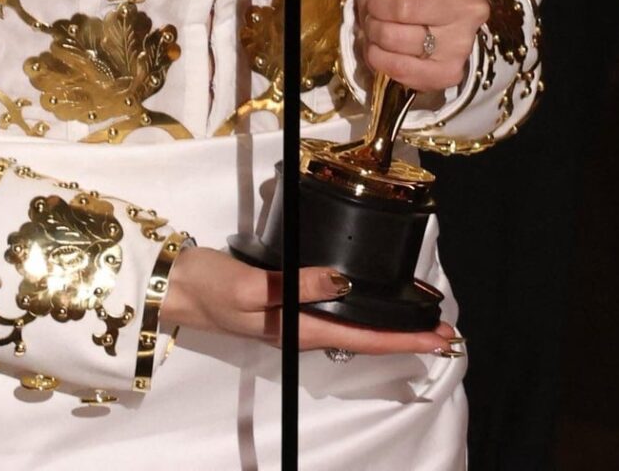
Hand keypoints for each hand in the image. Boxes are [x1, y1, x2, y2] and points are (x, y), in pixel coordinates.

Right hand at [160, 247, 460, 354]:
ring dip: (384, 326)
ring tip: (414, 320)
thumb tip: (342, 280)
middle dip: (403, 336)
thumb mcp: (254, 285)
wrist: (175, 285)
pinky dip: (357, 310)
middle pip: (362, 337)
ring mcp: (291, 319)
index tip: (439, 338)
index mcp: (297, 330)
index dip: (403, 339)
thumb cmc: (211, 287)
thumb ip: (298, 283)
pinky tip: (361, 300)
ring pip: (349, 326)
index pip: (362, 338)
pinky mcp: (282, 302)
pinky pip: (331, 312)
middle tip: (442, 331)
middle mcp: (300, 329)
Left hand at [354, 0, 489, 92]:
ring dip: (374, 29)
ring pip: (400, 38)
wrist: (416, 18)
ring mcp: (464, 44)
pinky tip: (377, 46)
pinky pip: (403, 69)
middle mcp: (475, 8)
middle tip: (373, 3)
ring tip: (374, 22)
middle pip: (408, 8)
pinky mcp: (449, 73)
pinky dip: (378, 57)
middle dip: (377, 4)